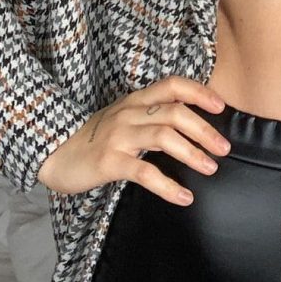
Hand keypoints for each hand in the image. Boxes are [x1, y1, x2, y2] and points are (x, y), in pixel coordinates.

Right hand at [36, 75, 231, 204]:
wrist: (56, 153)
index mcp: (136, 100)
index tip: (220, 105)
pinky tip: (184, 196)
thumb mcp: (125, 116)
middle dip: (204, 129)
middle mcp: (130, 112)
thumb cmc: (96, 136)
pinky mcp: (110, 161)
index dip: (199, 92)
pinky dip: (168, 185)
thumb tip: (190, 121)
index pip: (173, 85)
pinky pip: (144, 172)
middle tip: (224, 147)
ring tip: (210, 167)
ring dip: (192, 153)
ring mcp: (119, 136)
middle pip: (175, 112)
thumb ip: (151, 114)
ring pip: (164, 137)